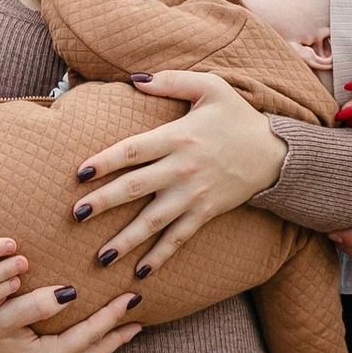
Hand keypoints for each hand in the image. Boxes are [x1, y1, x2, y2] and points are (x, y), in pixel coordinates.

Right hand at [0, 277, 143, 352]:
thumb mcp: (0, 311)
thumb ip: (38, 304)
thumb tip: (72, 294)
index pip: (87, 336)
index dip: (111, 317)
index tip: (131, 299)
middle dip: (115, 337)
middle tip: (140, 321)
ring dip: (101, 346)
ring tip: (123, 331)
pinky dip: (82, 350)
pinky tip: (87, 340)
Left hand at [67, 69, 287, 279]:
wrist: (275, 152)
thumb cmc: (237, 117)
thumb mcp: (210, 87)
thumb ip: (172, 81)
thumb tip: (135, 78)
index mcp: (178, 136)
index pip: (133, 150)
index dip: (106, 161)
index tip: (80, 173)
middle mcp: (182, 168)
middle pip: (135, 187)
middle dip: (104, 202)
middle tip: (76, 215)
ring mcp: (193, 194)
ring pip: (153, 221)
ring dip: (126, 240)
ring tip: (101, 256)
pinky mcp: (205, 213)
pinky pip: (179, 238)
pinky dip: (160, 256)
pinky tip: (140, 273)